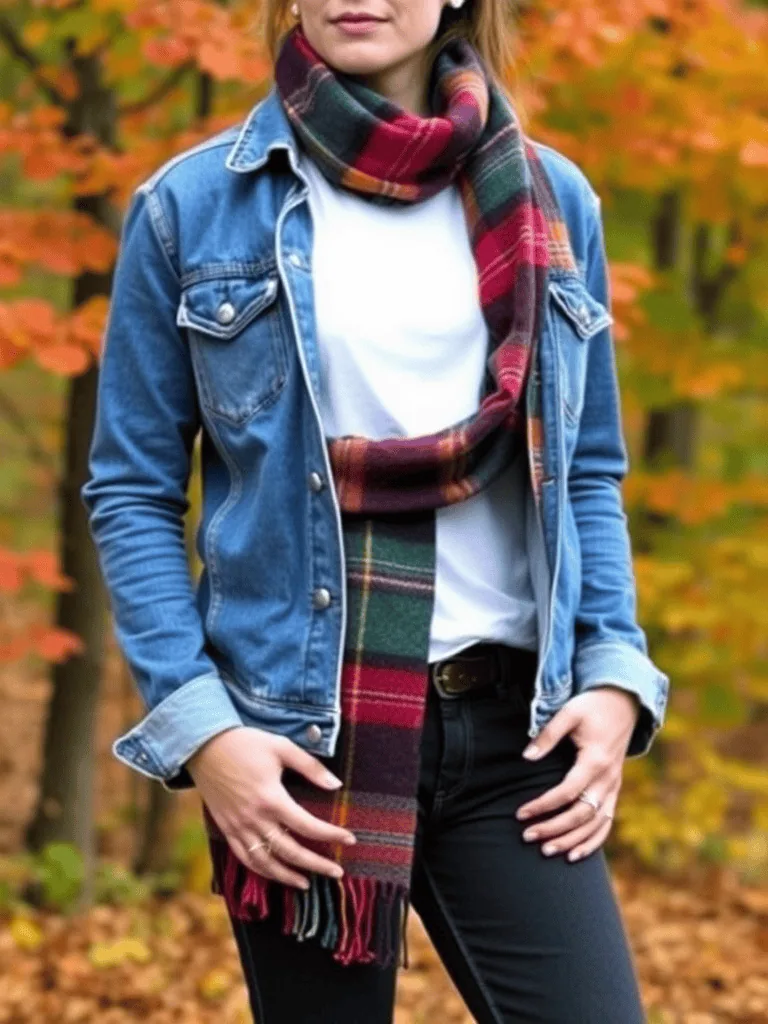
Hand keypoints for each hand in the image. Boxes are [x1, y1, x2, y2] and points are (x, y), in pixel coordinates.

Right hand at [186, 726, 356, 889]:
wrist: (204, 745)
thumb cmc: (246, 743)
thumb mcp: (281, 747)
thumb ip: (310, 767)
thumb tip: (336, 785)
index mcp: (271, 798)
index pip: (307, 826)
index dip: (331, 835)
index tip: (350, 840)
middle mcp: (254, 818)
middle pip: (290, 851)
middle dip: (316, 865)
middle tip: (337, 873)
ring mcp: (238, 827)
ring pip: (265, 862)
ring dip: (288, 877)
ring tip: (307, 884)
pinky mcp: (226, 829)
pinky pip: (244, 858)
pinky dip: (262, 871)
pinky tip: (275, 873)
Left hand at [514, 686, 640, 861]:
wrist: (623, 703)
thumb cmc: (591, 707)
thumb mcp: (569, 713)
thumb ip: (548, 735)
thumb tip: (526, 757)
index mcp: (595, 760)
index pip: (566, 792)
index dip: (542, 805)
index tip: (520, 814)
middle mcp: (608, 779)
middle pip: (580, 814)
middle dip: (553, 828)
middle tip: (527, 836)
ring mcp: (613, 787)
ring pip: (594, 824)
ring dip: (571, 840)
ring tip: (546, 851)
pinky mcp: (614, 790)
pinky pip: (606, 823)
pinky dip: (592, 842)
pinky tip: (574, 855)